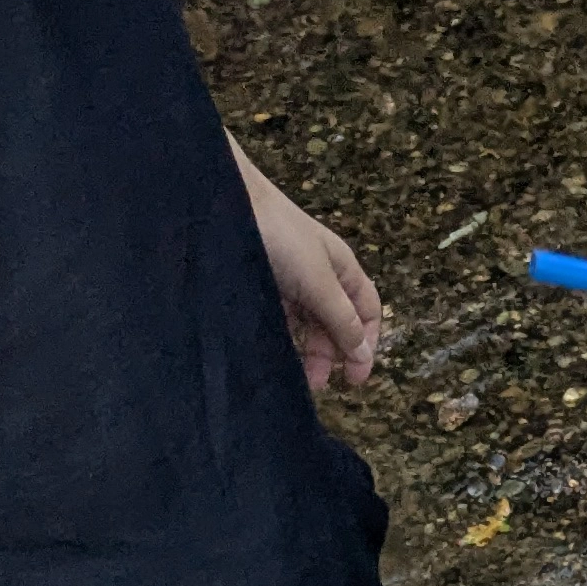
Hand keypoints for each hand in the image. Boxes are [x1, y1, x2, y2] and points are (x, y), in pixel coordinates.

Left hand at [232, 138, 385, 389]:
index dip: (366, 345)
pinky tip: (270, 351)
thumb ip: (342, 320)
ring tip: (291, 375)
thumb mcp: (319, 282)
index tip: (356, 379)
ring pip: (304, 323)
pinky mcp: (258, 283)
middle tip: (316, 383)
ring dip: (303, 350)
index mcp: (342, 270)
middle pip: (334, 322)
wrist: (220, 202)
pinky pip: (275, 317)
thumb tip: (364, 354)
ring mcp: (287, 279)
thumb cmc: (278, 236)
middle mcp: (317, 276)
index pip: (366, 313)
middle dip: (329, 354)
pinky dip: (277, 336)